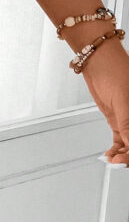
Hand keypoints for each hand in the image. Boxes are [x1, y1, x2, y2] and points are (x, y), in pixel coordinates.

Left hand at [81, 43, 128, 166]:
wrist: (96, 59)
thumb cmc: (113, 69)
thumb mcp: (123, 100)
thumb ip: (128, 124)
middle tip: (119, 162)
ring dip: (122, 155)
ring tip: (113, 160)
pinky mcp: (119, 119)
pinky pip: (122, 139)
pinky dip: (117, 149)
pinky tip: (111, 155)